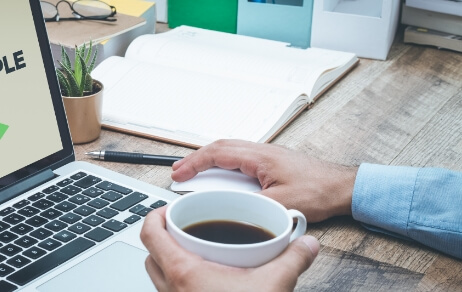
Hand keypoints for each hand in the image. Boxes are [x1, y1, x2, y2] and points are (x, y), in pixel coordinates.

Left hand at [140, 207, 319, 291]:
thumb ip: (292, 259)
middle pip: (151, 254)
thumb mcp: (274, 284)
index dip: (155, 215)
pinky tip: (205, 281)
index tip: (170, 209)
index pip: (150, 234)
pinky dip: (179, 281)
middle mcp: (171, 289)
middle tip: (184, 229)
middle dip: (163, 238)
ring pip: (157, 275)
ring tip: (194, 252)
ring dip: (169, 261)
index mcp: (183, 272)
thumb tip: (305, 244)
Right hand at [172, 140, 356, 221]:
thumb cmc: (319, 190)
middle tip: (179, 171)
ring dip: (209, 159)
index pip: (218, 153)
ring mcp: (267, 154)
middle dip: (195, 158)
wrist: (342, 186)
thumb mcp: (282, 204)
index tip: (179, 173)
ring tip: (194, 172)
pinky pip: (240, 156)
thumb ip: (253, 205)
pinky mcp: (272, 162)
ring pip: (229, 149)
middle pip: (219, 146)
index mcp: (260, 156)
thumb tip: (230, 208)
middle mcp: (261, 151)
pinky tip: (221, 174)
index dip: (194, 163)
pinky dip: (223, 162)